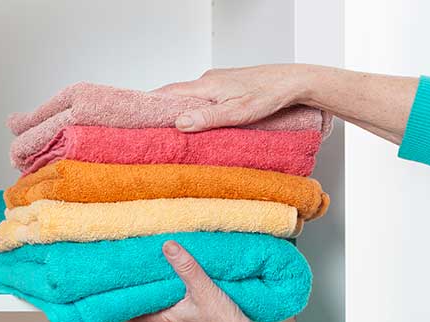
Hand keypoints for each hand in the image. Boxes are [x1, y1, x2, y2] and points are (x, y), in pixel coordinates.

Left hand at [127, 240, 257, 321]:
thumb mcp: (202, 289)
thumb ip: (186, 268)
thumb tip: (168, 247)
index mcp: (167, 318)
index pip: (135, 315)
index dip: (123, 307)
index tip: (112, 296)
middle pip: (152, 308)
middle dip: (146, 294)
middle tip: (138, 278)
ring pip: (170, 307)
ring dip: (166, 294)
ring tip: (164, 276)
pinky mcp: (203, 321)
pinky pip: (187, 307)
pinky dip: (183, 297)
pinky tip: (192, 285)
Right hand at [153, 64, 316, 131]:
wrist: (293, 82)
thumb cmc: (270, 95)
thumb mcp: (238, 112)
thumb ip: (208, 117)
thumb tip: (180, 122)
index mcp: (206, 85)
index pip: (168, 93)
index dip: (150, 104)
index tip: (136, 118)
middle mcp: (209, 81)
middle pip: (177, 96)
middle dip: (163, 112)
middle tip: (151, 130)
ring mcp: (218, 83)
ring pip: (192, 99)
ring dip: (182, 113)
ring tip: (173, 133)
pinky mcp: (228, 88)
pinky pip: (205, 99)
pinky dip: (197, 111)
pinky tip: (201, 123)